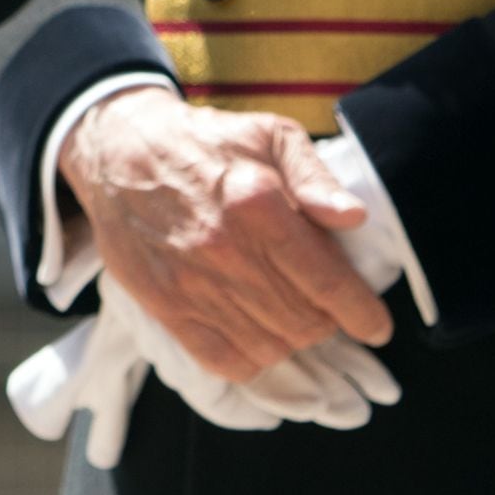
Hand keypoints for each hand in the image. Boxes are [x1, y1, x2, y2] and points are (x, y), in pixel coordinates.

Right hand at [61, 93, 391, 382]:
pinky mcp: (165, 306)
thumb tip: (353, 217)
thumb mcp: (269, 133)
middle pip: (304, 321)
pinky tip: (260, 338)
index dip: (363, 314)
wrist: (119, 152)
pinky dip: (253, 361)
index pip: (328, 282)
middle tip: (326, 308)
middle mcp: (226, 251)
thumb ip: (315, 176)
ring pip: (270, 346)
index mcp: (259, 205)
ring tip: (293, 318)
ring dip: (292, 340)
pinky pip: (224, 361)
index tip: (376, 325)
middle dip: (328, 323)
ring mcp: (192, 284)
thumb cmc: (205, 142)